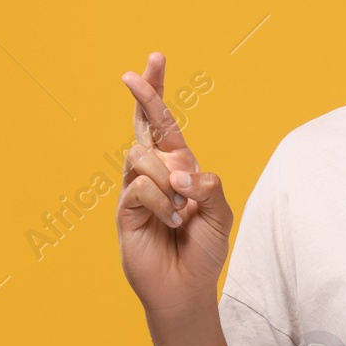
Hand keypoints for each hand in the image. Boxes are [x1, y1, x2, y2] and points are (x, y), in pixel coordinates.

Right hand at [116, 52, 233, 315]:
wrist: (187, 286)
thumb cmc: (203, 249)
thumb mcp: (220, 213)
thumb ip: (209, 186)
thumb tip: (183, 170)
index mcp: (178, 166)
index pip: (165, 124)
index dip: (157, 92)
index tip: (155, 58)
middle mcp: (154, 172)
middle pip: (142, 124)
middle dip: (142, 95)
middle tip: (132, 74)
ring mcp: (137, 189)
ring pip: (142, 156)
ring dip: (168, 177)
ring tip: (182, 207)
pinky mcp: (126, 209)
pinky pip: (140, 186)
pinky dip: (163, 201)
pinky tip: (172, 221)